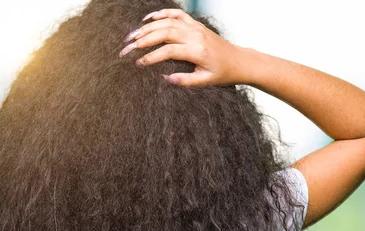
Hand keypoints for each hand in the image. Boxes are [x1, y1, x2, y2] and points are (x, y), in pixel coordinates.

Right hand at [119, 8, 246, 86]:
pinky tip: (149, 19)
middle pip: (163, 33)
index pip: (168, 51)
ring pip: (167, 22)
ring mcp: (195, 28)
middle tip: (126, 47)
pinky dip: (162, 14)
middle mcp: (195, 36)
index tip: (138, 63)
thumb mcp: (205, 82)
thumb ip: (185, 80)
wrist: (239, 61)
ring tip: (132, 36)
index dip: (151, 57)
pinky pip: (177, 14)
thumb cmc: (223, 73)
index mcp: (197, 51)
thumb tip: (165, 79)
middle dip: (142, 40)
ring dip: (147, 27)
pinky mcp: (196, 25)